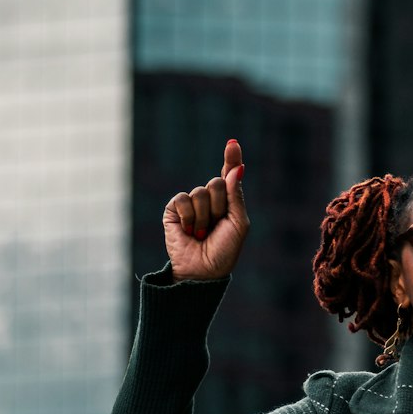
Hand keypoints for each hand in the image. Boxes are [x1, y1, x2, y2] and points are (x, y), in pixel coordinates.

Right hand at [163, 140, 248, 281]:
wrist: (203, 271)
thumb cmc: (224, 250)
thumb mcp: (238, 223)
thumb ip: (236, 195)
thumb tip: (237, 168)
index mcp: (227, 201)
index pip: (229, 175)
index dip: (231, 158)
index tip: (233, 143)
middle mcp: (209, 199)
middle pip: (216, 183)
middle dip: (219, 207)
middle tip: (216, 226)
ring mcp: (191, 203)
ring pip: (200, 192)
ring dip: (204, 217)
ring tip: (202, 233)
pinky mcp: (174, 209)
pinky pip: (183, 199)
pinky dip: (189, 217)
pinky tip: (189, 231)